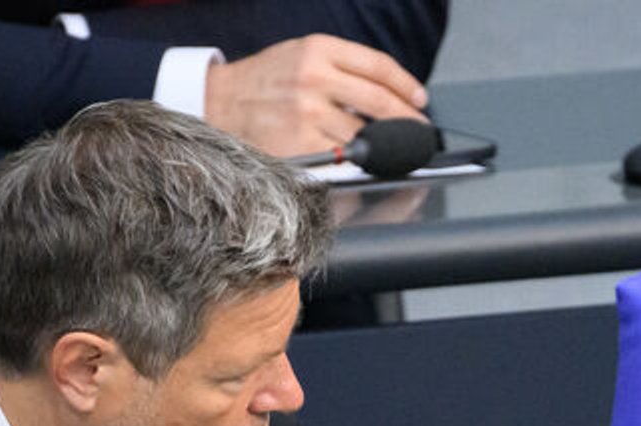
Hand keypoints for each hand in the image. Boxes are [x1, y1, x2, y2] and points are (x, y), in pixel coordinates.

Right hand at [204, 34, 428, 156]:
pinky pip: (342, 157)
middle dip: (408, 119)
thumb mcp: (301, 54)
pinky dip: (358, 162)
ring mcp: (307, 114)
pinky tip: (363, 161)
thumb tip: (389, 90)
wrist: (220, 102)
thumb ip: (342, 67)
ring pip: (365, 134)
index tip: (419, 98)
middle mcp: (314, 78)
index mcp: (318, 50)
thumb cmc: (266, 81)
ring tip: (393, 148)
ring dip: (386, 145)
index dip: (407, 85)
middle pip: (379, 102)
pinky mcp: (300, 144)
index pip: (378, 67)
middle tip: (420, 129)